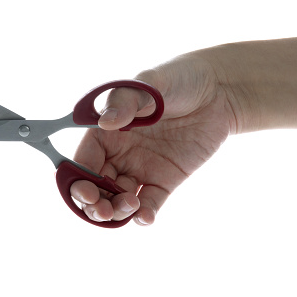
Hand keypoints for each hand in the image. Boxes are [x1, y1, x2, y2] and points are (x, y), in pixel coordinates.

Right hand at [71, 54, 236, 224]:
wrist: (217, 91)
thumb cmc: (177, 79)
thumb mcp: (148, 84)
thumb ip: (125, 102)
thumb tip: (105, 122)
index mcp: (105, 132)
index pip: (83, 161)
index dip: (78, 180)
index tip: (86, 192)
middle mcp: (118, 154)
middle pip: (95, 187)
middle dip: (94, 203)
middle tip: (103, 209)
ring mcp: (140, 169)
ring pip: (118, 200)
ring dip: (117, 211)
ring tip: (130, 206)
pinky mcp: (164, 180)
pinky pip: (149, 203)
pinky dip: (144, 215)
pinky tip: (145, 216)